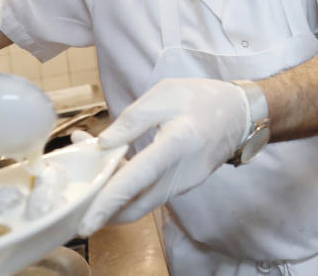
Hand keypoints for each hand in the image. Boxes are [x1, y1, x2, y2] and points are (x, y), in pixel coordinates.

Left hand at [77, 78, 249, 235]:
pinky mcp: (180, 185)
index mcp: (176, 145)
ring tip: (91, 162)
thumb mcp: (166, 94)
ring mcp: (182, 184)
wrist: (241, 114)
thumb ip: (133, 118)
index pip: (135, 179)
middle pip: (134, 207)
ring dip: (112, 194)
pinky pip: (149, 193)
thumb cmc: (204, 98)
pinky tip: (114, 162)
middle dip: (102, 210)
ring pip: (139, 202)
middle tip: (76, 195)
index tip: (85, 223)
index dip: (108, 202)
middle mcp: (179, 174)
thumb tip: (103, 144)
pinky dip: (128, 187)